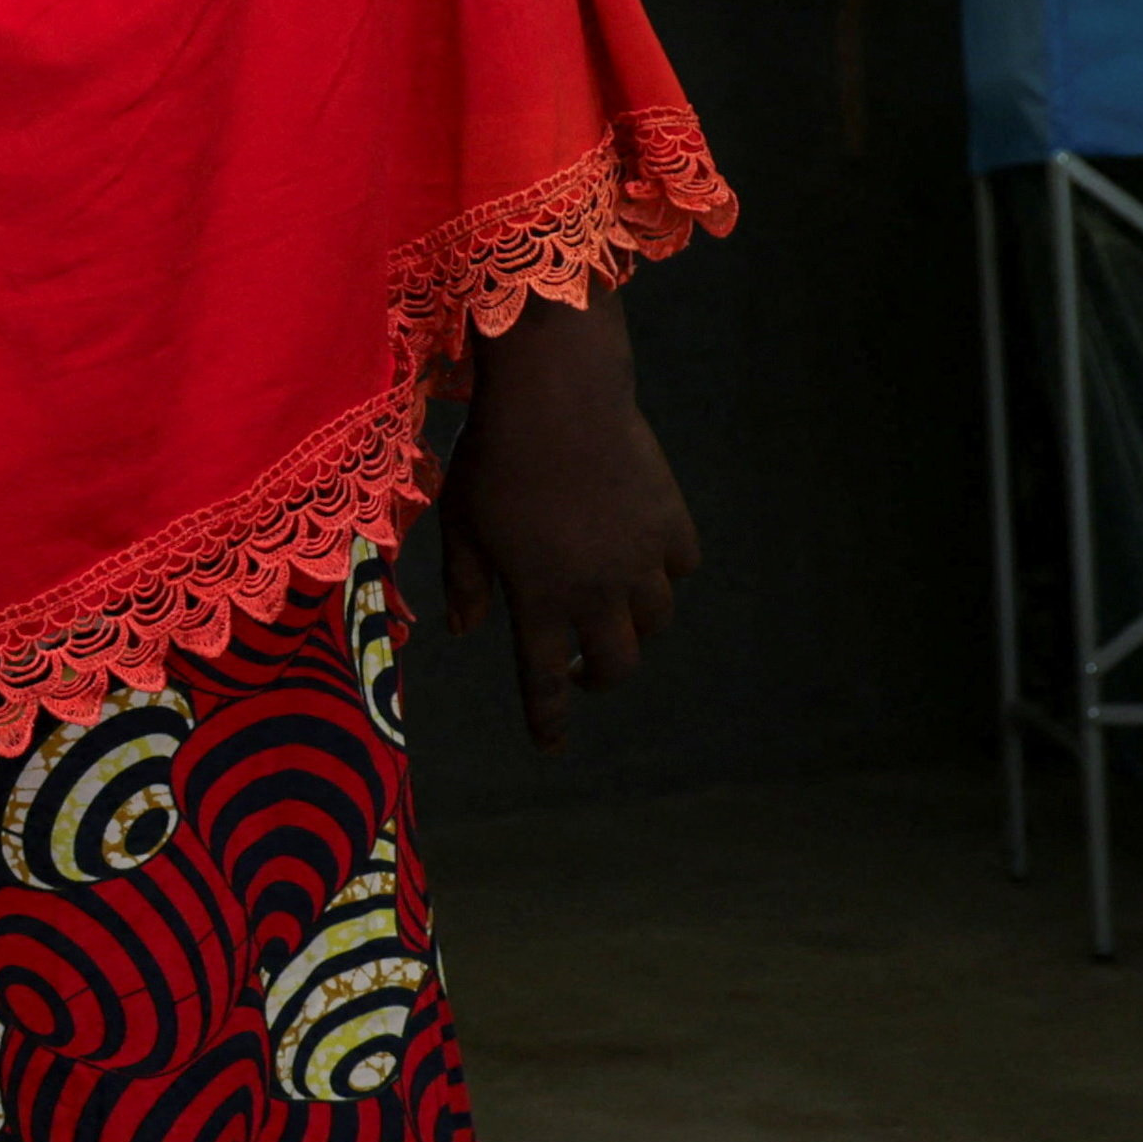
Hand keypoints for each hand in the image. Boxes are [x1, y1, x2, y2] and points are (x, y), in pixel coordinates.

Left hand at [436, 287, 697, 750]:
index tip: (549, 745)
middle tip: (583, 668)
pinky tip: (646, 558)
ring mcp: (640, 559)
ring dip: (633, 626)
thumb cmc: (493, 457)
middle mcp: (596, 591)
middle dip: (599, 676)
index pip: (543, 680)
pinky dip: (665, 572)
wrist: (557, 396)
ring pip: (655, 621)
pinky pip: (681, 568)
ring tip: (611, 611)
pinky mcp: (671, 522)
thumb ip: (464, 582)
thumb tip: (463, 629)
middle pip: (616, 663)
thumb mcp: (461, 522)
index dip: (548, 718)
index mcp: (538, 598)